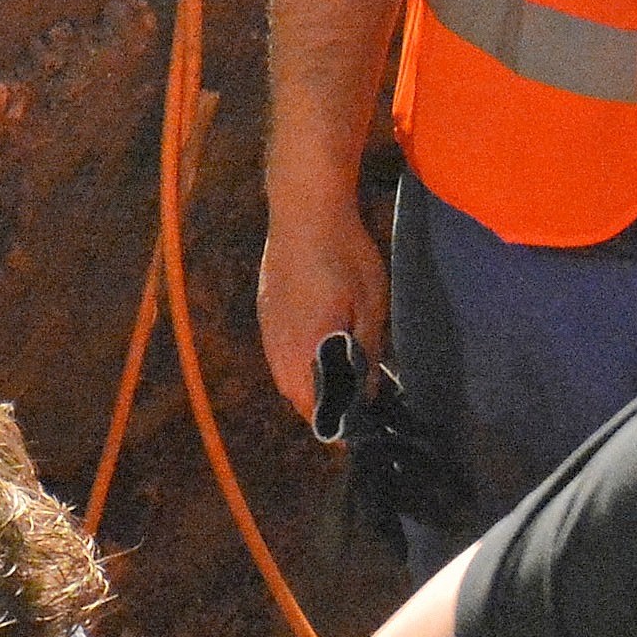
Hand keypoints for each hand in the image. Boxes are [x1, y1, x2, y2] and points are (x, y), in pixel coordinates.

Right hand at [255, 203, 386, 423]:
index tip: (358, 427)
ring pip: (285, 376)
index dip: (336, 423)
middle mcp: (279, 349)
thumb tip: (368, 392)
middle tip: (353, 402)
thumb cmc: (344, 255)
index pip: (315, 409)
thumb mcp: (371, 306)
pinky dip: (298, 362)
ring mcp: (268, 331)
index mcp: (305, 351)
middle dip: (322, 406)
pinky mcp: (265, 314)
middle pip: (296, 397)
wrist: (303, 209)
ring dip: (308, 383)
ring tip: (337, 378)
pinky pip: (279, 354)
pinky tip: (318, 347)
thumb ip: (366, 353)